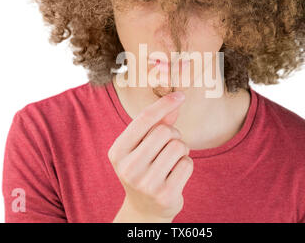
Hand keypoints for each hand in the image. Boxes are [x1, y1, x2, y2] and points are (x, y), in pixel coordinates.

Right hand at [108, 91, 192, 221]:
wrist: (145, 208)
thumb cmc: (144, 168)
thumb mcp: (142, 145)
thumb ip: (157, 123)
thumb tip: (175, 101)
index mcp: (118, 151)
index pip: (144, 118)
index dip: (164, 104)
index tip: (181, 95)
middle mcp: (128, 168)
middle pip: (164, 131)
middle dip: (173, 134)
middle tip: (169, 146)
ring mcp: (146, 184)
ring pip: (179, 146)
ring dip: (181, 150)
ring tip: (171, 161)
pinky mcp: (165, 195)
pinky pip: (187, 164)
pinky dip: (186, 165)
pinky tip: (175, 174)